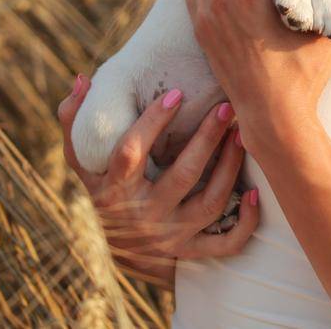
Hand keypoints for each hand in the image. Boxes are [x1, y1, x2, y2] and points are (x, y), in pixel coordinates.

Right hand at [56, 74, 260, 281]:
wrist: (119, 252)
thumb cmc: (104, 191)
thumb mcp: (83, 162)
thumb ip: (75, 120)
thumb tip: (81, 79)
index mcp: (115, 189)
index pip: (131, 152)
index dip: (153, 122)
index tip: (176, 94)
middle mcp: (144, 215)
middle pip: (182, 176)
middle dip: (207, 139)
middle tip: (225, 108)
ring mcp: (171, 236)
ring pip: (210, 203)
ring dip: (231, 168)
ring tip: (242, 134)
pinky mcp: (192, 252)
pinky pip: (225, 243)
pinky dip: (245, 222)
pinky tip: (256, 192)